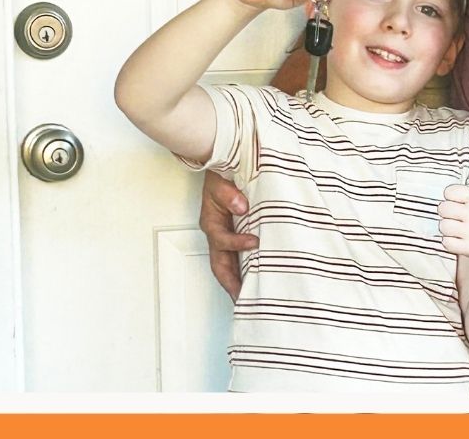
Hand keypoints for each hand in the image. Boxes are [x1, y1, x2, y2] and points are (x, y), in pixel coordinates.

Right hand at [200, 169, 256, 298]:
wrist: (221, 168)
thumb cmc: (220, 175)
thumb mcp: (221, 181)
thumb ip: (229, 194)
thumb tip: (241, 207)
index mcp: (211, 222)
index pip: (222, 239)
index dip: (236, 243)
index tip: (254, 242)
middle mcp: (216, 234)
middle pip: (220, 265)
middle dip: (231, 284)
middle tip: (244, 300)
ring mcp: (223, 238)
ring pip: (227, 266)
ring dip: (237, 283)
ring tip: (251, 299)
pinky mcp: (233, 237)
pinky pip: (236, 259)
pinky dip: (244, 271)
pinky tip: (256, 280)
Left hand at [437, 142, 468, 262]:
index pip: (448, 192)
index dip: (453, 198)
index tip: (464, 202)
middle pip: (442, 209)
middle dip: (449, 213)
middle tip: (462, 216)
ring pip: (442, 227)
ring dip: (450, 229)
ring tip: (463, 228)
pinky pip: (446, 243)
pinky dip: (451, 243)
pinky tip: (462, 240)